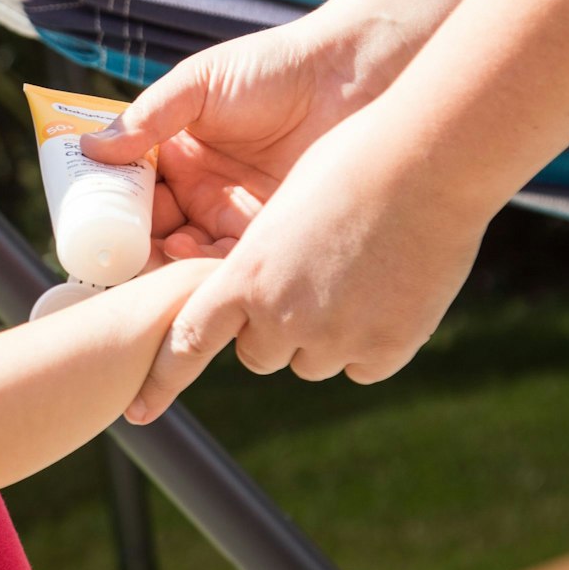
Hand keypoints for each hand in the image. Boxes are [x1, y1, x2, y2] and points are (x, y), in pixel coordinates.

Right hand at [82, 13, 411, 258]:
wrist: (352, 76)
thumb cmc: (276, 68)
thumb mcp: (200, 85)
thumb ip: (148, 118)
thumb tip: (89, 149)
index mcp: (177, 156)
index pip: (130, 196)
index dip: (109, 215)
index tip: (91, 229)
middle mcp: (200, 193)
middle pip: (153, 236)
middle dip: (133, 252)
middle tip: (118, 259)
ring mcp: (234, 219)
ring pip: (187, 259)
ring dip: (168, 266)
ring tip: (160, 260)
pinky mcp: (270, 239)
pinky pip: (231, 268)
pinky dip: (211, 274)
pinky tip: (198, 266)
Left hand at [122, 113, 487, 422]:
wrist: (429, 160)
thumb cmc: (353, 160)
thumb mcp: (282, 207)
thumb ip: (258, 260)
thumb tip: (251, 291)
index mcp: (245, 275)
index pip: (189, 341)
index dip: (163, 379)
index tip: (139, 409)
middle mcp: (283, 317)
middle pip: (259, 354)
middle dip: (274, 330)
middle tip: (308, 281)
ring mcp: (336, 338)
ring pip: (312, 362)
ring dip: (324, 335)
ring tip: (356, 274)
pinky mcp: (385, 349)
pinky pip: (362, 366)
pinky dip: (371, 342)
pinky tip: (389, 292)